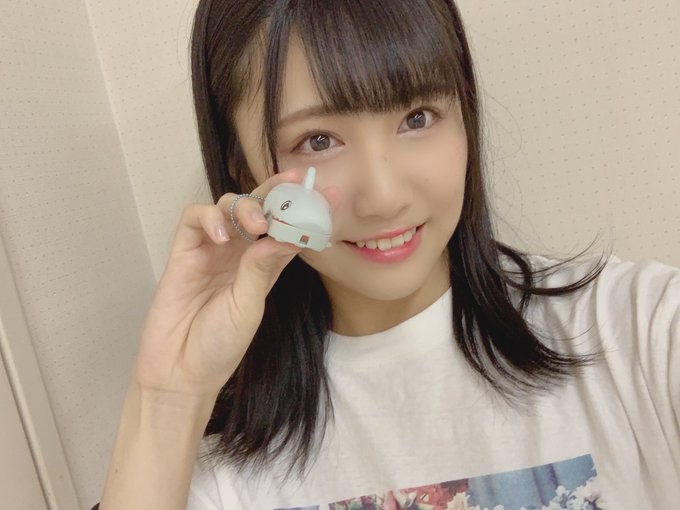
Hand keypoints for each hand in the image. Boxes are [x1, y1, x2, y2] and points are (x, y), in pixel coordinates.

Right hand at [132, 168, 340, 397]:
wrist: (180, 371)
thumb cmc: (220, 345)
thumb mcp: (249, 306)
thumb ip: (262, 268)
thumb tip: (285, 233)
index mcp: (264, 267)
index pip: (288, 229)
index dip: (306, 211)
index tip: (330, 196)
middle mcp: (240, 253)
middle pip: (259, 209)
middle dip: (278, 192)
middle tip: (295, 184)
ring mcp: (211, 249)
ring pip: (228, 206)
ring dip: (246, 206)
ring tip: (257, 223)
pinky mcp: (183, 251)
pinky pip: (194, 218)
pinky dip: (209, 217)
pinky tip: (223, 235)